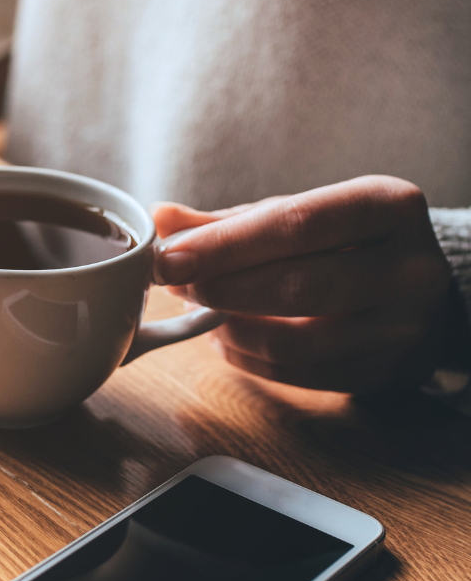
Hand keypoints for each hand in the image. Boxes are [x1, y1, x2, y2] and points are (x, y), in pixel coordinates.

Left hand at [151, 176, 454, 392]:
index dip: (224, 244)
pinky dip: (245, 358)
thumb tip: (160, 217)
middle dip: (218, 287)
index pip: (296, 225)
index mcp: (388, 206)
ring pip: (291, 341)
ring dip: (225, 328)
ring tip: (196, 309)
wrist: (420, 292)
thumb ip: (230, 220)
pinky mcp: (384, 373)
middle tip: (172, 284)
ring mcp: (402, 328)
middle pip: (295, 285)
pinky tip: (223, 337)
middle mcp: (409, 268)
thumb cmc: (345, 244)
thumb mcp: (301, 213)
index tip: (169, 257)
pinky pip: (295, 374)